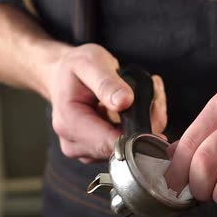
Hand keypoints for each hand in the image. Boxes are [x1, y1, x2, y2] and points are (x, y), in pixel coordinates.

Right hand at [43, 43, 166, 162]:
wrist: (62, 76)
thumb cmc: (74, 68)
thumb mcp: (89, 63)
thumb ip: (106, 83)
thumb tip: (125, 102)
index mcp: (69, 123)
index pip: (111, 143)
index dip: (139, 131)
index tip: (155, 105)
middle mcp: (74, 144)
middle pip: (125, 148)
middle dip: (146, 121)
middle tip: (152, 89)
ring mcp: (86, 152)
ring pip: (131, 148)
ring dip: (146, 123)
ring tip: (143, 94)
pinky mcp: (98, 153)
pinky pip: (128, 147)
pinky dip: (140, 127)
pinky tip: (138, 106)